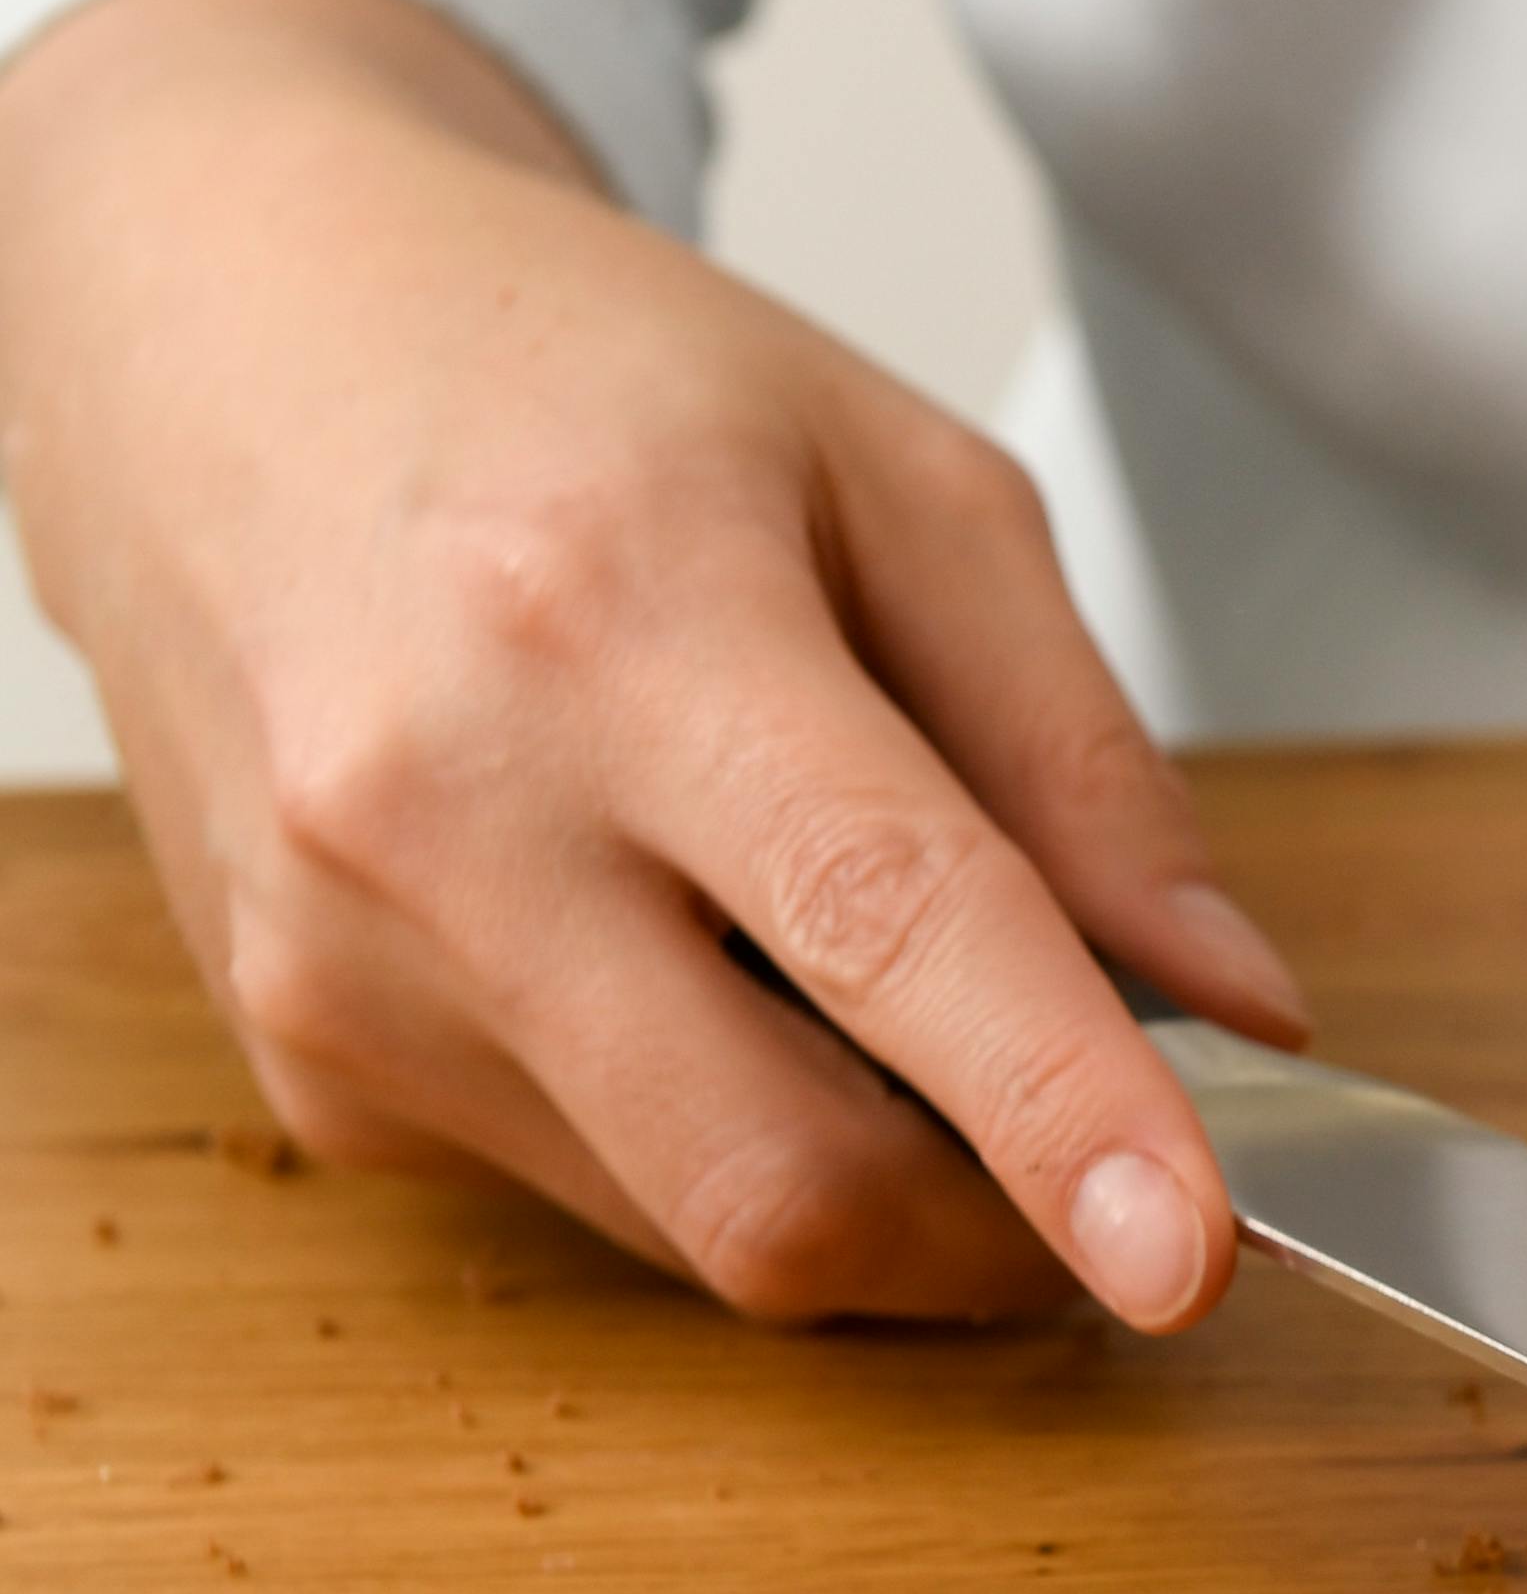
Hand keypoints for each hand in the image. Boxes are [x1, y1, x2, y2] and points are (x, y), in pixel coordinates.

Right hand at [0, 0, 1304, 1323]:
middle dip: (995, 1227)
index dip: (1061, 1113)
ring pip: (702, 1220)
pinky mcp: (310, 1064)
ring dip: (863, 1167)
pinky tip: (684, 952)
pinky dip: (716, 1124)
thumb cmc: (574, 385)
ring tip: (847, 967)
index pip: (885, 921)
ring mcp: (344, 963)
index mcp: (622, 614)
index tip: (1190, 1257)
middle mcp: (441, 810)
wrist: (223, 336)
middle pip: (781, 1173)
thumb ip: (1089, 768)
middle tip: (1104, 1157)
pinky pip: (600, 1186)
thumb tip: (1235, 1011)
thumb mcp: (904, 484)